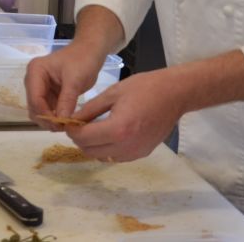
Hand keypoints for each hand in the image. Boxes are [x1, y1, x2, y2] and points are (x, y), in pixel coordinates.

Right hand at [24, 41, 106, 129]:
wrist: (90, 51)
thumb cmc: (83, 60)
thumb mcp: (75, 80)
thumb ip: (67, 100)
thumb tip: (61, 121)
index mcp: (35, 71)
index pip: (35, 98)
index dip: (46, 114)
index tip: (61, 125)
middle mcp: (33, 80)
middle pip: (34, 107)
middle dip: (47, 119)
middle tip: (64, 127)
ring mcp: (40, 87)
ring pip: (39, 111)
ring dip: (50, 120)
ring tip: (67, 125)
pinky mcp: (48, 94)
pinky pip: (47, 110)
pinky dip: (55, 117)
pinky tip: (67, 120)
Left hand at [63, 68, 184, 161]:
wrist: (174, 94)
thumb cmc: (144, 88)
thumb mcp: (112, 93)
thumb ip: (90, 109)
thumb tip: (72, 120)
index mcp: (117, 129)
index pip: (84, 138)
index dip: (72, 131)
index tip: (69, 122)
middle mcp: (126, 146)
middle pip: (90, 151)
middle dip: (80, 139)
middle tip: (79, 125)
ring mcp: (135, 153)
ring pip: (102, 157)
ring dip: (93, 146)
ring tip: (94, 129)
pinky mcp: (142, 154)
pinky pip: (117, 157)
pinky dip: (107, 149)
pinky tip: (110, 134)